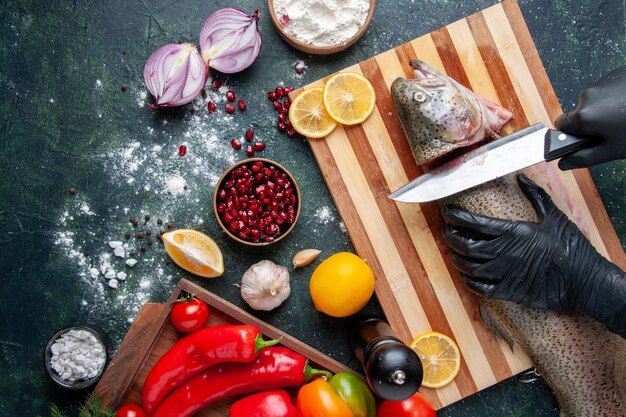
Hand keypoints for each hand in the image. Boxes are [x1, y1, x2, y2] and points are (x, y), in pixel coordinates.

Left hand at [442, 174, 625, 336]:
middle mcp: (504, 252)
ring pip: (468, 266)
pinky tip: (466, 275)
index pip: (474, 222)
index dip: (456, 216)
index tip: (447, 212)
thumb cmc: (571, 247)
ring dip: (456, 259)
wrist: (585, 280)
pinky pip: (480, 288)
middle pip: (465, 244)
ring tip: (454, 252)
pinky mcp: (509, 291)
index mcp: (513, 231)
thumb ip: (535, 196)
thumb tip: (522, 178)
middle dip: (450, 236)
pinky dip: (468, 281)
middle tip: (447, 230)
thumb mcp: (554, 216)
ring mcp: (505, 273)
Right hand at [554, 65, 625, 169]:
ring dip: (605, 110)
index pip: (561, 125)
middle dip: (592, 122)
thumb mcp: (613, 150)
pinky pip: (608, 89)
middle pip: (579, 113)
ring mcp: (602, 82)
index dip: (571, 134)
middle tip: (614, 131)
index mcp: (584, 116)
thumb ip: (584, 158)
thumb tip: (563, 163)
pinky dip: (616, 97)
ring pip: (595, 101)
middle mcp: (588, 96)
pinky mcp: (616, 74)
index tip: (584, 138)